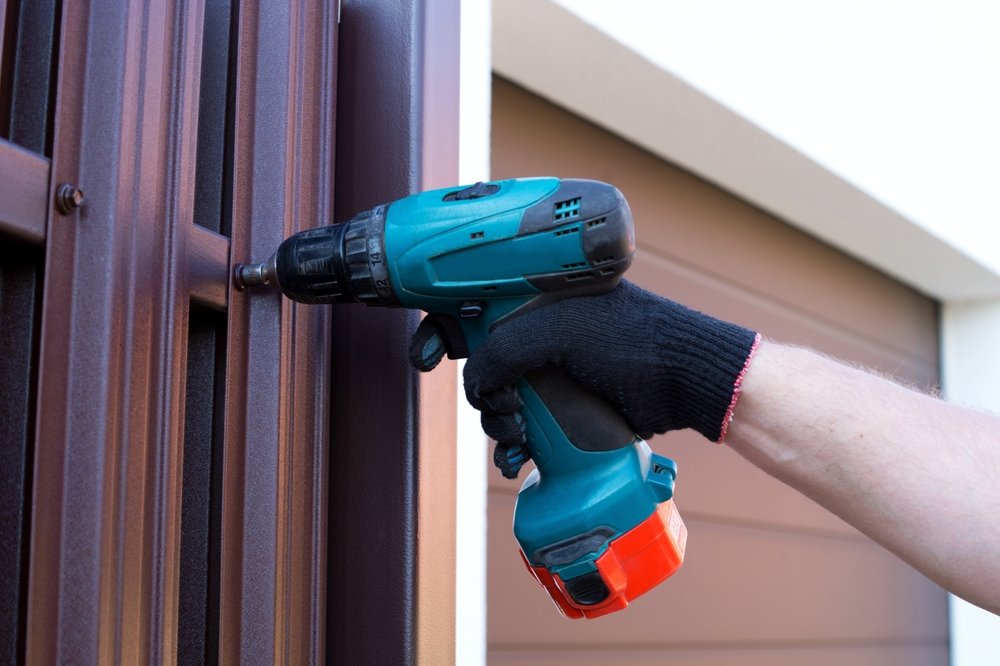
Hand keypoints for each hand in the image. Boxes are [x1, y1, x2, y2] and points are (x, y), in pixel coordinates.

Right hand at [410, 281, 758, 477]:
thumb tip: (475, 381)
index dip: (438, 329)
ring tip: (521, 436)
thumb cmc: (628, 340)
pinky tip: (521, 461)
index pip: (468, 306)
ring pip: (497, 404)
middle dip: (478, 393)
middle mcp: (536, 335)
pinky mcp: (563, 410)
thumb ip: (502, 349)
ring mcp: (550, 375)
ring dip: (497, 426)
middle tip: (496, 405)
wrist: (683, 382)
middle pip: (478, 365)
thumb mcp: (558, 332)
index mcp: (531, 300)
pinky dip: (514, 449)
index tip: (424, 356)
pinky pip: (523, 432)